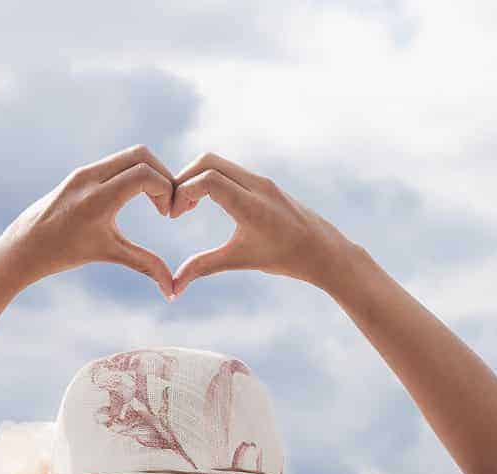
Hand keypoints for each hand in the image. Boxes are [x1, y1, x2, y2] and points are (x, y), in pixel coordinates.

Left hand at [0, 145, 176, 298]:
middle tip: (166, 203)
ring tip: (154, 202)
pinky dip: (132, 173)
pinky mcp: (79, 173)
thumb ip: (145, 265)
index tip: (168, 213)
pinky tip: (135, 197)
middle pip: (141, 155)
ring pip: (128, 155)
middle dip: (162, 175)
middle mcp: (89, 178)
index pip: (144, 175)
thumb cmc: (63, 254)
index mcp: (97, 198)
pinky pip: (114, 163)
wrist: (23, 247)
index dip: (166, 189)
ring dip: (147, 173)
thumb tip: (172, 291)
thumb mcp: (108, 254)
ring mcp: (83, 172)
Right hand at [167, 152, 357, 295]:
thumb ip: (203, 267)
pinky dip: (210, 179)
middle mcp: (256, 185)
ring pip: (217, 162)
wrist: (323, 249)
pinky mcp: (262, 181)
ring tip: (186, 207)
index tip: (175, 215)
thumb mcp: (240, 261)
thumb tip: (173, 289)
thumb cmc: (284, 257)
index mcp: (251, 205)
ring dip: (196, 178)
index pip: (208, 179)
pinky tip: (204, 202)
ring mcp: (261, 180)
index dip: (183, 191)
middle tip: (175, 207)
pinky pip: (229, 170)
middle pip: (207, 161)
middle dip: (183, 179)